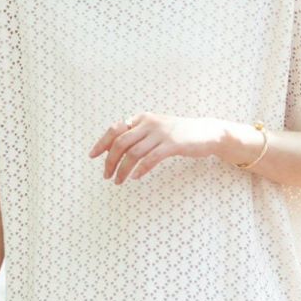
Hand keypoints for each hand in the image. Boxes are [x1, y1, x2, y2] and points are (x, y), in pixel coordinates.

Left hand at [89, 113, 222, 184]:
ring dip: (122, 169)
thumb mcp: (156, 129)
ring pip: (133, 153)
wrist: (207, 132)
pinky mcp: (173, 144)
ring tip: (118, 182)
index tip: (92, 156)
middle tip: (106, 176)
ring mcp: (161, 133)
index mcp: (142, 118)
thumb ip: (138, 135)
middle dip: (109, 161)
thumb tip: (116, 148)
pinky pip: (151, 159)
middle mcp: (149, 123)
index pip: (115, 129)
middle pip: (120, 142)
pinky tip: (135, 177)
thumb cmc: (180, 134)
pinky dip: (140, 169)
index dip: (102, 143)